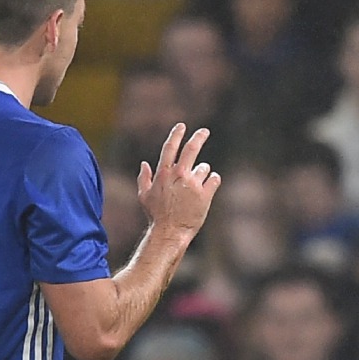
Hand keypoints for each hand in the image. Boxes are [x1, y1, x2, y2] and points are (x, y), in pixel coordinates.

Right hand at [137, 123, 220, 237]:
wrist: (170, 232)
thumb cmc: (156, 215)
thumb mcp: (144, 196)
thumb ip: (143, 178)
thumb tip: (144, 164)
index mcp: (164, 174)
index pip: (170, 148)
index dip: (176, 134)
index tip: (182, 126)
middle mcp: (179, 175)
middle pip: (191, 149)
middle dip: (199, 137)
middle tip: (204, 131)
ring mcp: (193, 184)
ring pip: (205, 168)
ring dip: (203, 173)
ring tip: (196, 187)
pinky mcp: (205, 194)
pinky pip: (215, 179)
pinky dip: (213, 181)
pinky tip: (208, 188)